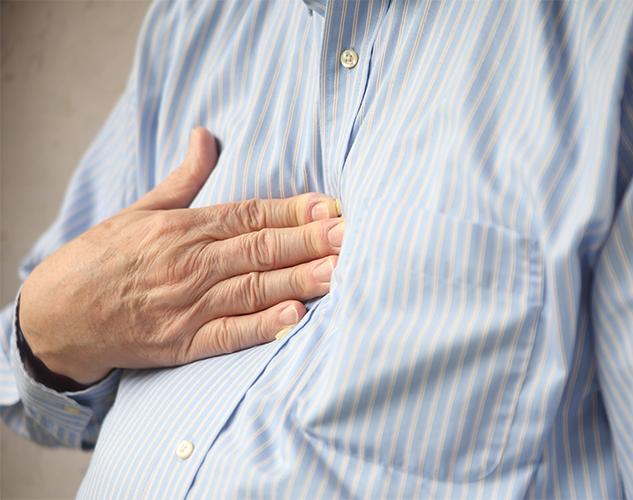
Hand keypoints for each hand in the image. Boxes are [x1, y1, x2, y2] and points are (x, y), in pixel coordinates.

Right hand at [18, 128, 343, 385]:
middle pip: (259, 249)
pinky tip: (294, 316)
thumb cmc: (101, 258)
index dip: (292, 211)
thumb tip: (206, 136)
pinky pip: (228, 334)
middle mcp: (188, 264)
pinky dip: (262, 326)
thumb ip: (184, 177)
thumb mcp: (141, 210)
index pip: (249, 215)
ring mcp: (186, 305)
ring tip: (338, 271)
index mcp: (182, 229)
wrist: (56, 315)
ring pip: (252, 288)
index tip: (328, 206)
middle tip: (349, 234)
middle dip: (309, 241)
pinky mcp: (181, 343)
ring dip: (298, 279)